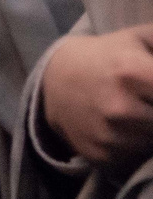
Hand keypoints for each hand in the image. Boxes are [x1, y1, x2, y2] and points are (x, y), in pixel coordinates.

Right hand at [41, 25, 152, 169]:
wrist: (55, 81)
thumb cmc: (110, 56)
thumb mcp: (142, 38)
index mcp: (132, 73)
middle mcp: (120, 108)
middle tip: (150, 103)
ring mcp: (110, 137)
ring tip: (143, 115)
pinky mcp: (103, 158)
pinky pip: (141, 160)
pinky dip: (141, 149)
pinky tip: (130, 132)